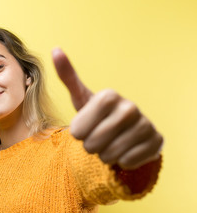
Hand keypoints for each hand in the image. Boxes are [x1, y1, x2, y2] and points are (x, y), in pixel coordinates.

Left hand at [52, 48, 162, 169]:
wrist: (126, 130)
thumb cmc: (98, 114)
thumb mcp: (81, 97)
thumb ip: (68, 76)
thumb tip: (55, 49)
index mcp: (109, 96)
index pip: (78, 130)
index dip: (79, 133)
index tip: (85, 127)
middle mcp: (130, 107)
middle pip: (93, 144)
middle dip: (91, 145)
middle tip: (98, 137)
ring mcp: (146, 125)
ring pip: (110, 156)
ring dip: (105, 154)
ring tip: (110, 143)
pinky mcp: (157, 142)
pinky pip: (127, 162)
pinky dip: (122, 161)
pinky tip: (125, 149)